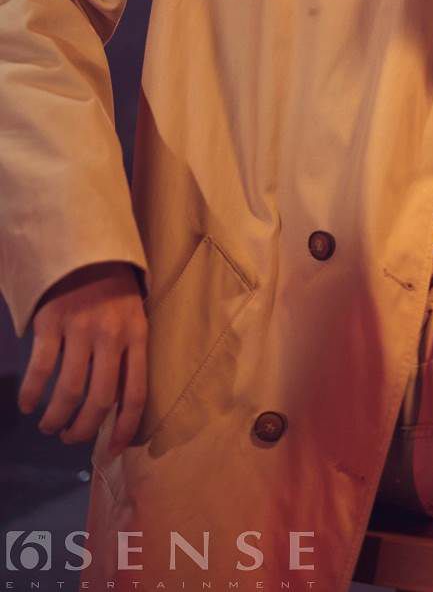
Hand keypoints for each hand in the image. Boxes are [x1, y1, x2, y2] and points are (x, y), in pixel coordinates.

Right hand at [17, 261, 147, 457]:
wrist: (88, 247)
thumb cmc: (115, 290)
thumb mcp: (134, 318)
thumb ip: (129, 356)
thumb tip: (119, 408)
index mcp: (138, 336)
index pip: (135, 394)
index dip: (124, 429)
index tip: (109, 451)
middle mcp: (112, 336)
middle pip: (99, 400)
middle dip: (83, 429)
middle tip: (71, 438)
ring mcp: (81, 328)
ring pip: (69, 390)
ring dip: (56, 418)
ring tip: (50, 426)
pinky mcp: (52, 321)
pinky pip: (41, 368)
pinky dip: (32, 393)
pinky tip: (28, 404)